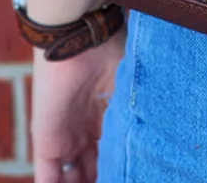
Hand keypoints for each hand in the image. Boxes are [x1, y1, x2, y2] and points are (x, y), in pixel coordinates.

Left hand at [31, 25, 126, 182]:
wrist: (79, 38)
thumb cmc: (111, 52)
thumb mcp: (131, 88)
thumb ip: (137, 113)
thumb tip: (158, 143)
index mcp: (108, 114)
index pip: (114, 151)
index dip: (123, 165)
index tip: (137, 172)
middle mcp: (87, 129)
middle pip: (95, 168)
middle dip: (106, 176)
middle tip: (124, 181)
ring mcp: (67, 137)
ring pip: (75, 177)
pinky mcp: (47, 144)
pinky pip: (48, 178)